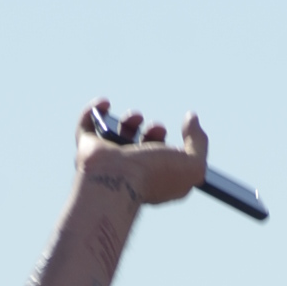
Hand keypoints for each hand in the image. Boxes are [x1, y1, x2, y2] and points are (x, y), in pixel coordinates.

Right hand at [75, 99, 207, 204]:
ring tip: (135, 117)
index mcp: (155, 181)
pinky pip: (87, 126)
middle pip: (142, 148)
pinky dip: (94, 111)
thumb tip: (191, 119)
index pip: (167, 164)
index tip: (185, 132)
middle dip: (154, 132)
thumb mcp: (193, 165)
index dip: (177, 147)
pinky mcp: (87, 148)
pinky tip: (106, 103)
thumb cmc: (154, 176)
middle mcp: (130, 173)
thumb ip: (199, 143)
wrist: (118, 179)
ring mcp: (107, 161)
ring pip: (116, 137)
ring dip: (129, 121)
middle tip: (158, 128)